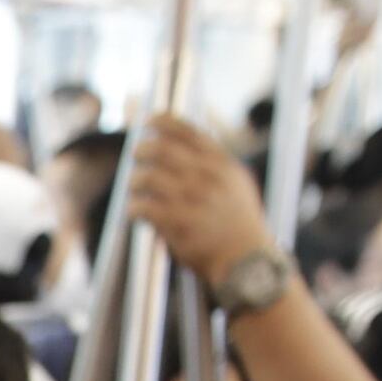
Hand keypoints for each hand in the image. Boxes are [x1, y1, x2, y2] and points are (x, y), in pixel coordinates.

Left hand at [124, 115, 269, 281]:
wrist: (248, 259)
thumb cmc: (239, 222)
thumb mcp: (237, 183)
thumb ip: (215, 162)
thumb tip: (185, 142)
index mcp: (222, 164)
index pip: (190, 133)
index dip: (166, 123)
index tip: (149, 120)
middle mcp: (208, 178)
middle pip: (164, 152)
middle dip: (144, 149)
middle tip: (136, 153)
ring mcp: (194, 200)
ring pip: (150, 178)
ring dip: (136, 180)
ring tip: (134, 185)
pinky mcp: (179, 224)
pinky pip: (145, 208)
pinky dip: (134, 207)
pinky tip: (133, 211)